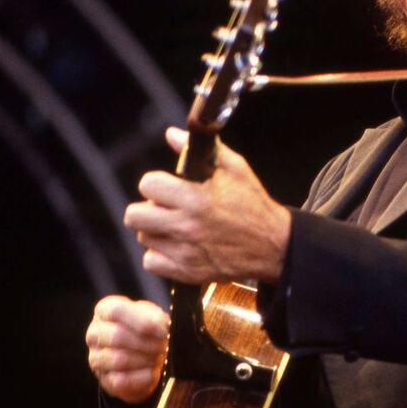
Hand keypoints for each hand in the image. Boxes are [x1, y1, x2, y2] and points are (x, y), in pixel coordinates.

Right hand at [85, 295, 169, 403]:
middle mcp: (95, 334)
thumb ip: (154, 318)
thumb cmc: (147, 332)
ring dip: (145, 360)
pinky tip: (152, 372)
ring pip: (119, 360)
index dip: (141, 321)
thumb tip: (157, 326)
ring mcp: (96, 358)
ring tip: (158, 357)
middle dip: (146, 343)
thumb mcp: (153, 317)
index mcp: (104, 311)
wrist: (145, 359)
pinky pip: (121, 380)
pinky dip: (141, 377)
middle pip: (117, 336)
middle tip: (163, 346)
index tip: (162, 330)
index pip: (115, 311)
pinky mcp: (104, 380)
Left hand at [124, 127, 290, 285]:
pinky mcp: (186, 272)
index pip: (148, 185)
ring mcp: (185, 252)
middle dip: (146, 208)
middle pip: (134, 216)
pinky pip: (151, 262)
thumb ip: (200, 151)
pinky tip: (177, 245)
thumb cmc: (253, 204)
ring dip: (155, 231)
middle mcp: (186, 226)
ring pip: (143, 238)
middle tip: (163, 208)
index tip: (166, 187)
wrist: (272, 245)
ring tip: (175, 226)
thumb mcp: (235, 169)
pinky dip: (160, 254)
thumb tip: (171, 135)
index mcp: (196, 198)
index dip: (155, 183)